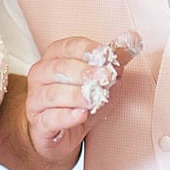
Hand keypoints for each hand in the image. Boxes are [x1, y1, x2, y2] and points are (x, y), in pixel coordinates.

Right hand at [25, 33, 142, 160]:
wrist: (58, 132)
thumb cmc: (78, 99)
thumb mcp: (100, 77)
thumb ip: (115, 58)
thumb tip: (132, 38)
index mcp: (54, 57)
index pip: (68, 46)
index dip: (88, 49)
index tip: (106, 55)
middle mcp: (41, 75)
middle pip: (59, 68)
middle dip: (85, 72)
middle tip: (106, 77)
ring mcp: (36, 100)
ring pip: (53, 93)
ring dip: (76, 95)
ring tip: (94, 99)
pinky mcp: (39, 124)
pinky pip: (50, 118)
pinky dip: (66, 116)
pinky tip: (81, 114)